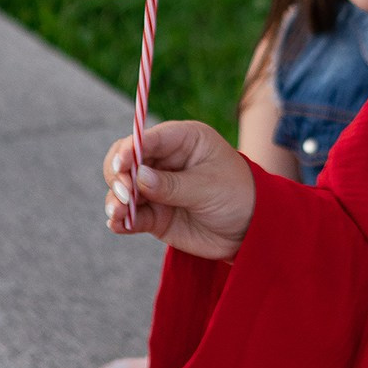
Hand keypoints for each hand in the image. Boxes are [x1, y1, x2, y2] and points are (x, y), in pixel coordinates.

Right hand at [102, 120, 255, 260]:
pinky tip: (119, 225)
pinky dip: (120, 220)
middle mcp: (165, 161)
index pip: (147, 138)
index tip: (122, 165)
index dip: (129, 149)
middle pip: (126, 161)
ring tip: (119, 214)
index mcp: (182, 140)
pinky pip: (130, 215)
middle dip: (119, 177)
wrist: (251, 230)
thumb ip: (172, 185)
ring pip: (123, 189)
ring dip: (116, 200)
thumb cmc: (238, 195)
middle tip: (125, 195)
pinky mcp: (155, 214)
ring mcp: (157, 188)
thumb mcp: (208, 187)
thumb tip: (137, 178)